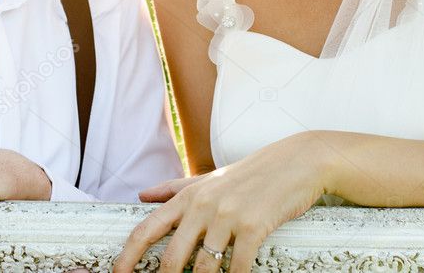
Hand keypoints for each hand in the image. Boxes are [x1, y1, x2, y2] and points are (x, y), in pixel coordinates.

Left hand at [114, 132, 328, 272]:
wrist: (296, 161)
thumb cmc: (252, 173)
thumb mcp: (210, 178)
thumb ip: (174, 188)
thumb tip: (142, 195)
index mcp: (188, 196)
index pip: (147, 229)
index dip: (127, 256)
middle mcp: (202, 205)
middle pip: (171, 258)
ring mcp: (228, 216)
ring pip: (202, 268)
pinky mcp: (253, 226)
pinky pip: (237, 267)